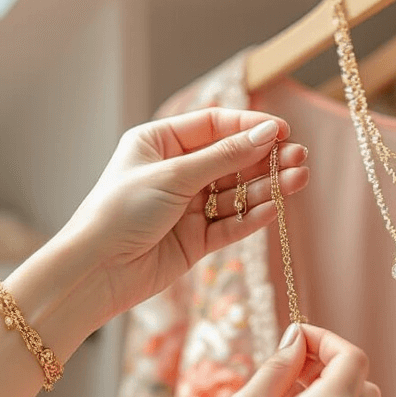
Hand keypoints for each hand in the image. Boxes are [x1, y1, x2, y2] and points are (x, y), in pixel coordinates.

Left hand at [62, 108, 307, 320]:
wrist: (95, 271)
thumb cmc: (119, 212)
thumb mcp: (173, 175)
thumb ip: (223, 157)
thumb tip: (267, 133)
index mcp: (158, 143)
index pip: (213, 126)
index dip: (248, 126)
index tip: (282, 130)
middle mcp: (174, 172)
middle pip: (230, 159)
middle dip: (265, 158)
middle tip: (300, 157)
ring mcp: (186, 207)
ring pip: (235, 192)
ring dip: (267, 187)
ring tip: (299, 179)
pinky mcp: (195, 240)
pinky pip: (230, 223)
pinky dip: (252, 216)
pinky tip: (275, 208)